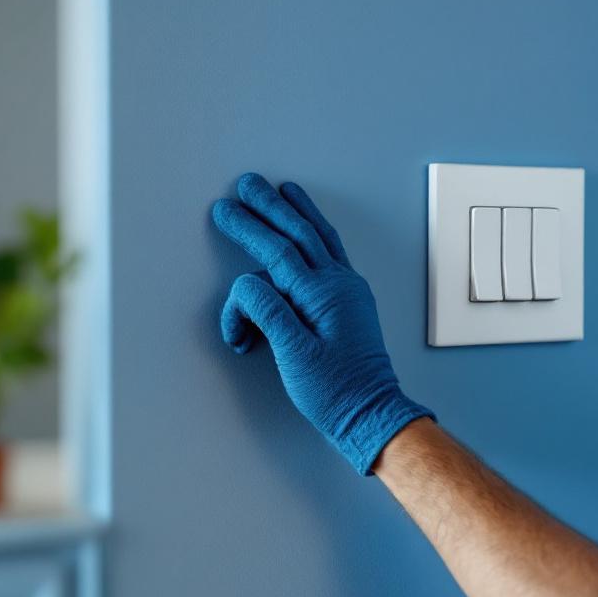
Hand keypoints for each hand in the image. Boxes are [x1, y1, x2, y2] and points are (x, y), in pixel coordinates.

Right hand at [212, 173, 433, 474]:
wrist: (372, 412)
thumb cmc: (334, 393)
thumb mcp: (293, 355)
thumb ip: (268, 312)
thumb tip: (247, 282)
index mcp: (322, 295)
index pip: (277, 252)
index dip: (249, 228)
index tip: (225, 209)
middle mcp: (339, 285)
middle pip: (299, 234)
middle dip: (270, 207)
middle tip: (247, 184)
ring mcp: (348, 291)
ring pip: (320, 239)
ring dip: (299, 213)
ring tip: (285, 190)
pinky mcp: (350, 302)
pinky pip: (331, 254)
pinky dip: (317, 234)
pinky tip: (311, 227)